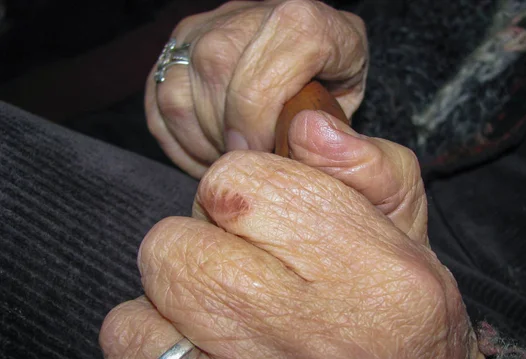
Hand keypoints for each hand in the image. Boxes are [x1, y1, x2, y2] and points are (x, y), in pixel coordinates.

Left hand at [98, 111, 488, 358]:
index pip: (232, 184)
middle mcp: (291, 335)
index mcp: (352, 268)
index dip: (240, 193)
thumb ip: (366, 166)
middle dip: (197, 252)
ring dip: (164, 322)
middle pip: (169, 250)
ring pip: (130, 328)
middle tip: (239, 278)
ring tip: (216, 335)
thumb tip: (305, 122)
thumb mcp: (411, 233)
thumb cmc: (408, 325)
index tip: (264, 219)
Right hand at [145, 0, 367, 177]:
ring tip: (234, 154)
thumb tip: (309, 145)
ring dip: (203, 142)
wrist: (306, 56)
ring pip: (178, 95)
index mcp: (306, 22)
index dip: (255, 120)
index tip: (260, 153)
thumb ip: (343, 132)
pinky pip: (159, 107)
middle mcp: (246, 16)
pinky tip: (212, 148)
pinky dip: (182, 142)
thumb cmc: (328, 86)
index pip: (263, 69)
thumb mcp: (351, 107)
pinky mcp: (175, 49)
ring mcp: (204, 28)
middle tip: (250, 161)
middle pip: (215, 75)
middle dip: (228, 136)